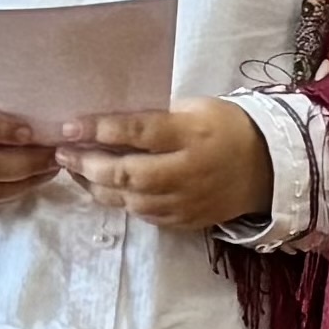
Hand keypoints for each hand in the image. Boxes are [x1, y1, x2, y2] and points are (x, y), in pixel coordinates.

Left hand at [56, 103, 274, 232]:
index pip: (138, 132)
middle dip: (87, 164)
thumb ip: (156, 115)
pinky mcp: (183, 221)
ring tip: (75, 169)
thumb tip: (107, 120)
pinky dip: (117, 201)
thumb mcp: (195, 108)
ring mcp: (185, 201)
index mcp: (191, 134)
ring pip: (129, 200)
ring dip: (95, 186)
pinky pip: (142, 215)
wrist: (266, 169)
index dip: (99, 130)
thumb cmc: (225, 128)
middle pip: (127, 174)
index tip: (69, 126)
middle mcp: (187, 172)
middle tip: (62, 152)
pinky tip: (101, 187)